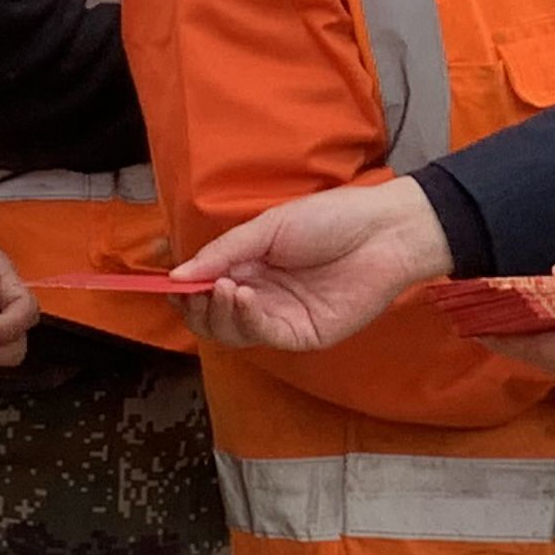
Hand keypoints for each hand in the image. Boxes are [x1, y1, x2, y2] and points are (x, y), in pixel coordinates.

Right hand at [172, 177, 451, 351]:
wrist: (384, 230)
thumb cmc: (331, 219)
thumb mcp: (267, 227)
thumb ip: (224, 253)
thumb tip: (178, 275)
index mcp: (250, 268)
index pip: (205, 290)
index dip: (184, 291)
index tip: (170, 284)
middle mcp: (262, 297)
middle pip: (213, 319)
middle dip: (196, 308)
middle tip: (194, 291)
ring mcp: (282, 318)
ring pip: (232, 333)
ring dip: (219, 313)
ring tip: (226, 287)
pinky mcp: (303, 335)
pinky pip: (264, 336)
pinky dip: (246, 319)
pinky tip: (244, 296)